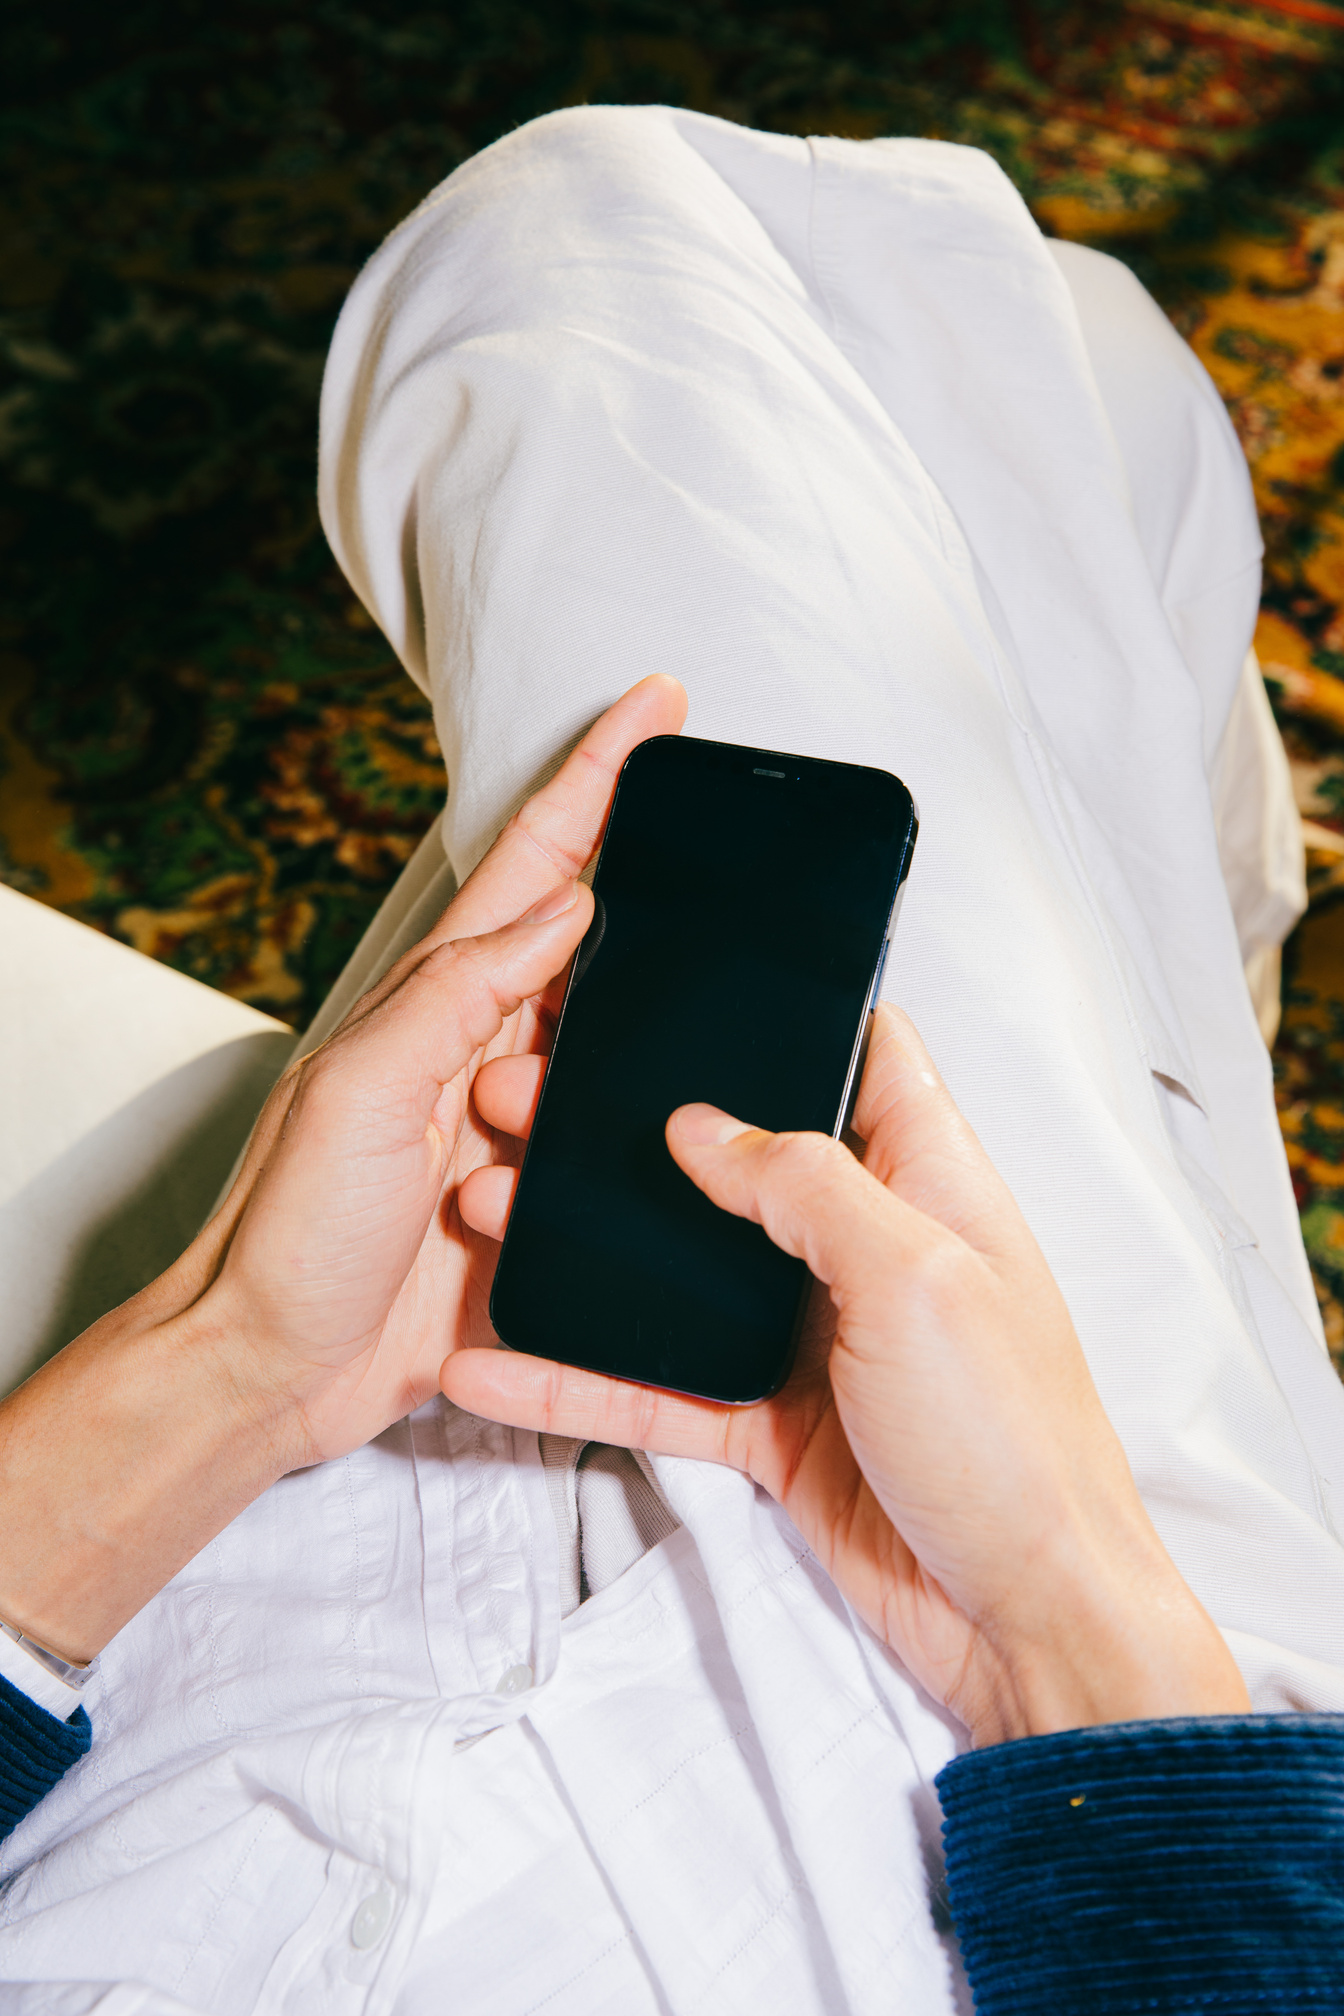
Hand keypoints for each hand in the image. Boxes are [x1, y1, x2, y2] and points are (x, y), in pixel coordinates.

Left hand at [0, 675, 685, 1661]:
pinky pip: (613, 1151)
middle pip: (588, 935)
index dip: (596, 780)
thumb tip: (565, 910)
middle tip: (722, 844)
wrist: (270, 1376)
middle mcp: (478, 1051)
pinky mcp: (536, 1204)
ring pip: (617, 1050)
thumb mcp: (365, 1088)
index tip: (654, 707)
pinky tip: (679, 1141)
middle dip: (653, 885)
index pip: (535, 864)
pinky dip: (649, 1139)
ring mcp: (512, 1127)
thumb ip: (462, 993)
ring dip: (644, 1055)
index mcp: (436, 1002)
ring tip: (615, 1071)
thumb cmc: (289, 1235)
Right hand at [449, 1006, 1249, 1744]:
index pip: (861, 1053)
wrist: (1023, 1622)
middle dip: (635, 1128)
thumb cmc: (1012, 1443)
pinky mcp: (770, 1421)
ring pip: (678, 1270)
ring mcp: (809, 1334)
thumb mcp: (916, 1279)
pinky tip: (494, 1366)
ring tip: (484, 1208)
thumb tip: (704, 1125)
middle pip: (738, 1159)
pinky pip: (656, 1386)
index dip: (784, 1015)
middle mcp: (864, 1244)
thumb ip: (808, 1187)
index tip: (679, 988)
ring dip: (586, 1247)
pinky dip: (577, 1379)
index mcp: (927, 1180)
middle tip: (529, 1096)